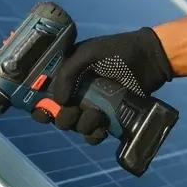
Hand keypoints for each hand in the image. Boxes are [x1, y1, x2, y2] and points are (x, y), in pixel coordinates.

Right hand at [33, 27, 174, 144]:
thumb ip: (67, 73)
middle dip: (61, 118)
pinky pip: (92, 135)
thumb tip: (59, 101)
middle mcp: (75, 94)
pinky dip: (94, 135)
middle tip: (73, 111)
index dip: (37, 106)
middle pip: (56, 116)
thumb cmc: (117, 51)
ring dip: (81, 124)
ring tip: (96, 114)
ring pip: (74, 126)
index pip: (42, 95)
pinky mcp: (107, 119)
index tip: (40, 110)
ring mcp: (91, 107)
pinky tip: (102, 128)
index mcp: (66, 77)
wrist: (149, 60)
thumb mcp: (88, 53)